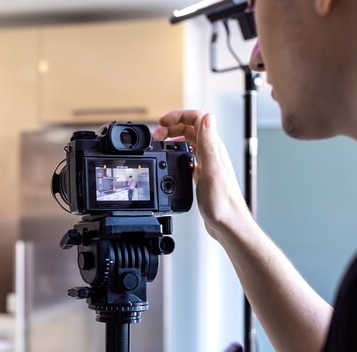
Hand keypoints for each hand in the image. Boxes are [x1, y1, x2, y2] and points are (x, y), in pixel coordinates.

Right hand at [153, 110, 250, 238]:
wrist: (227, 224)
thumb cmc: (222, 202)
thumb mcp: (211, 170)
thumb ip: (209, 143)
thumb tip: (207, 117)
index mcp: (213, 148)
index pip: (197, 118)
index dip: (178, 115)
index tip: (162, 122)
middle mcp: (210, 152)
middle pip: (190, 127)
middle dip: (170, 126)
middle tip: (155, 136)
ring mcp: (205, 163)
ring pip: (187, 140)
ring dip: (172, 137)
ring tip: (158, 143)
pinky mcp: (201, 174)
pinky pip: (187, 155)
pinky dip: (174, 152)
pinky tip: (168, 159)